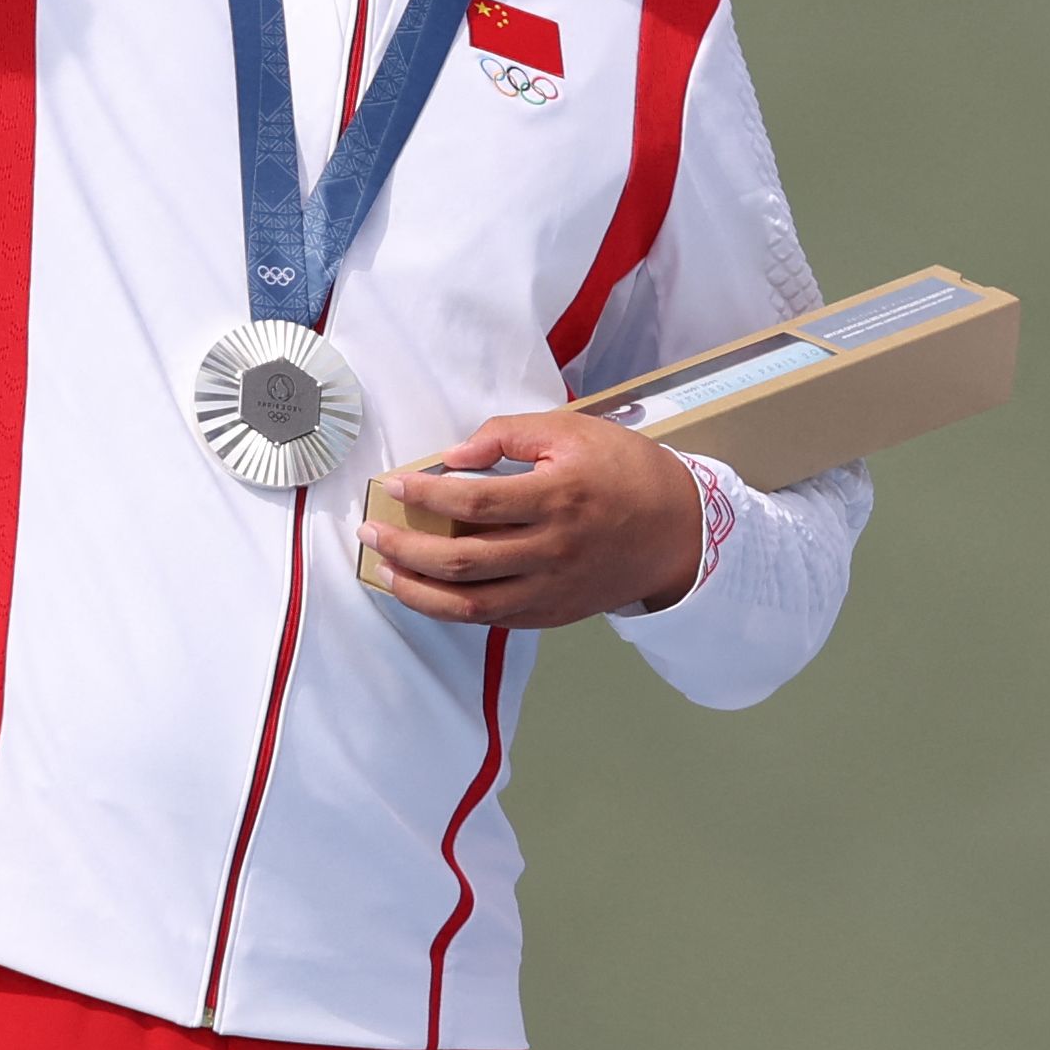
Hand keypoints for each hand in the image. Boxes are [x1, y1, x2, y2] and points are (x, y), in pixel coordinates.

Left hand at [361, 411, 705, 626]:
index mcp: (557, 496)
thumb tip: (455, 457)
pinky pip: (491, 618)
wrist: (678, 530)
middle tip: (371, 531)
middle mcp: (551, 549)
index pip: (474, 502)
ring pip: (468, 603)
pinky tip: (427, 590)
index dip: (425, 495)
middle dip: (404, 546)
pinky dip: (451, 608)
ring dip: (416, 589)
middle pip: (460, 559)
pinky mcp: (552, 613)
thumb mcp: (574, 430)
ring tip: (385, 570)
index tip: (394, 485)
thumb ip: (510, 433)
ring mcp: (551, 588)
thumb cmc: (625, 471)